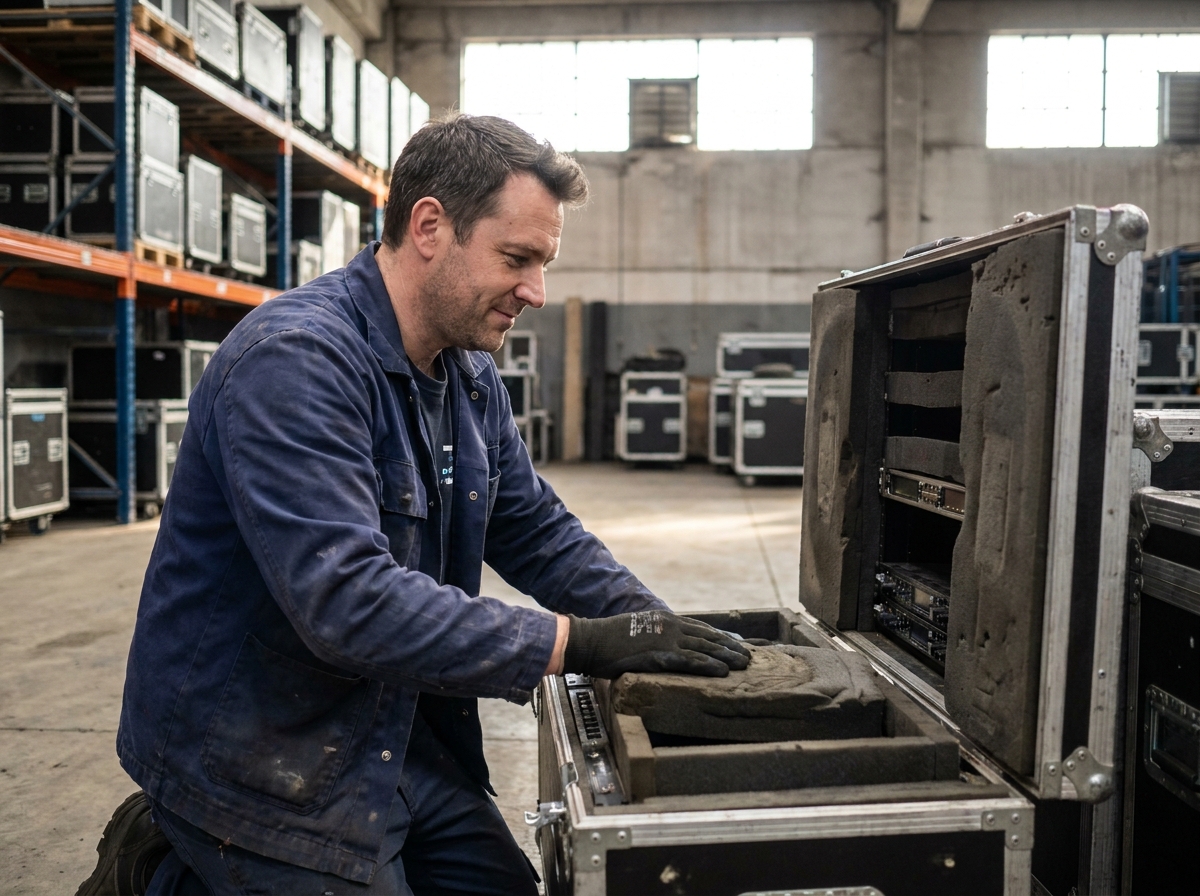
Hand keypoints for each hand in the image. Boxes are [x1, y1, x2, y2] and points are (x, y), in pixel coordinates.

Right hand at [562, 611, 750, 678]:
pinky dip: (710, 665)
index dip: (720, 636)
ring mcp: (667, 639)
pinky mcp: (661, 655)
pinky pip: (691, 660)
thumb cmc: (609, 639)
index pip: (700, 627)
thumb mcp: (637, 630)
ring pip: (705, 647)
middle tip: (748, 655)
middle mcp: (670, 625)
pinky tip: (724, 672)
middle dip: (730, 646)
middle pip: (708, 635)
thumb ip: (655, 635)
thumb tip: (666, 647)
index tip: (735, 642)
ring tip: (744, 664)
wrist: (592, 640)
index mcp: (665, 618)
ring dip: (727, 656)